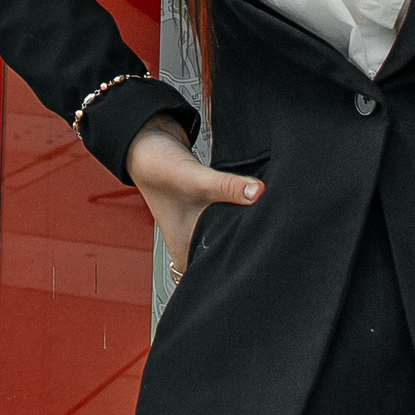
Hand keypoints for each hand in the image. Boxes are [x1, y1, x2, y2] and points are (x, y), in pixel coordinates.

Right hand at [125, 114, 260, 275]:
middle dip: (241, 253)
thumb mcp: (194, 178)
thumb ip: (226, 186)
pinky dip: (239, 211)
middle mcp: (190, 238)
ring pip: (226, 235)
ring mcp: (199, 222)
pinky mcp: (208, 205)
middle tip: (266, 247)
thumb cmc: (156, 165)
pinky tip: (254, 205)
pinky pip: (228, 215)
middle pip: (221, 257)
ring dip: (241, 230)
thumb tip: (258, 193)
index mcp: (182, 245)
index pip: (206, 276)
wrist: (148, 136)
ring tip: (264, 228)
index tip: (251, 270)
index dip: (227, 277)